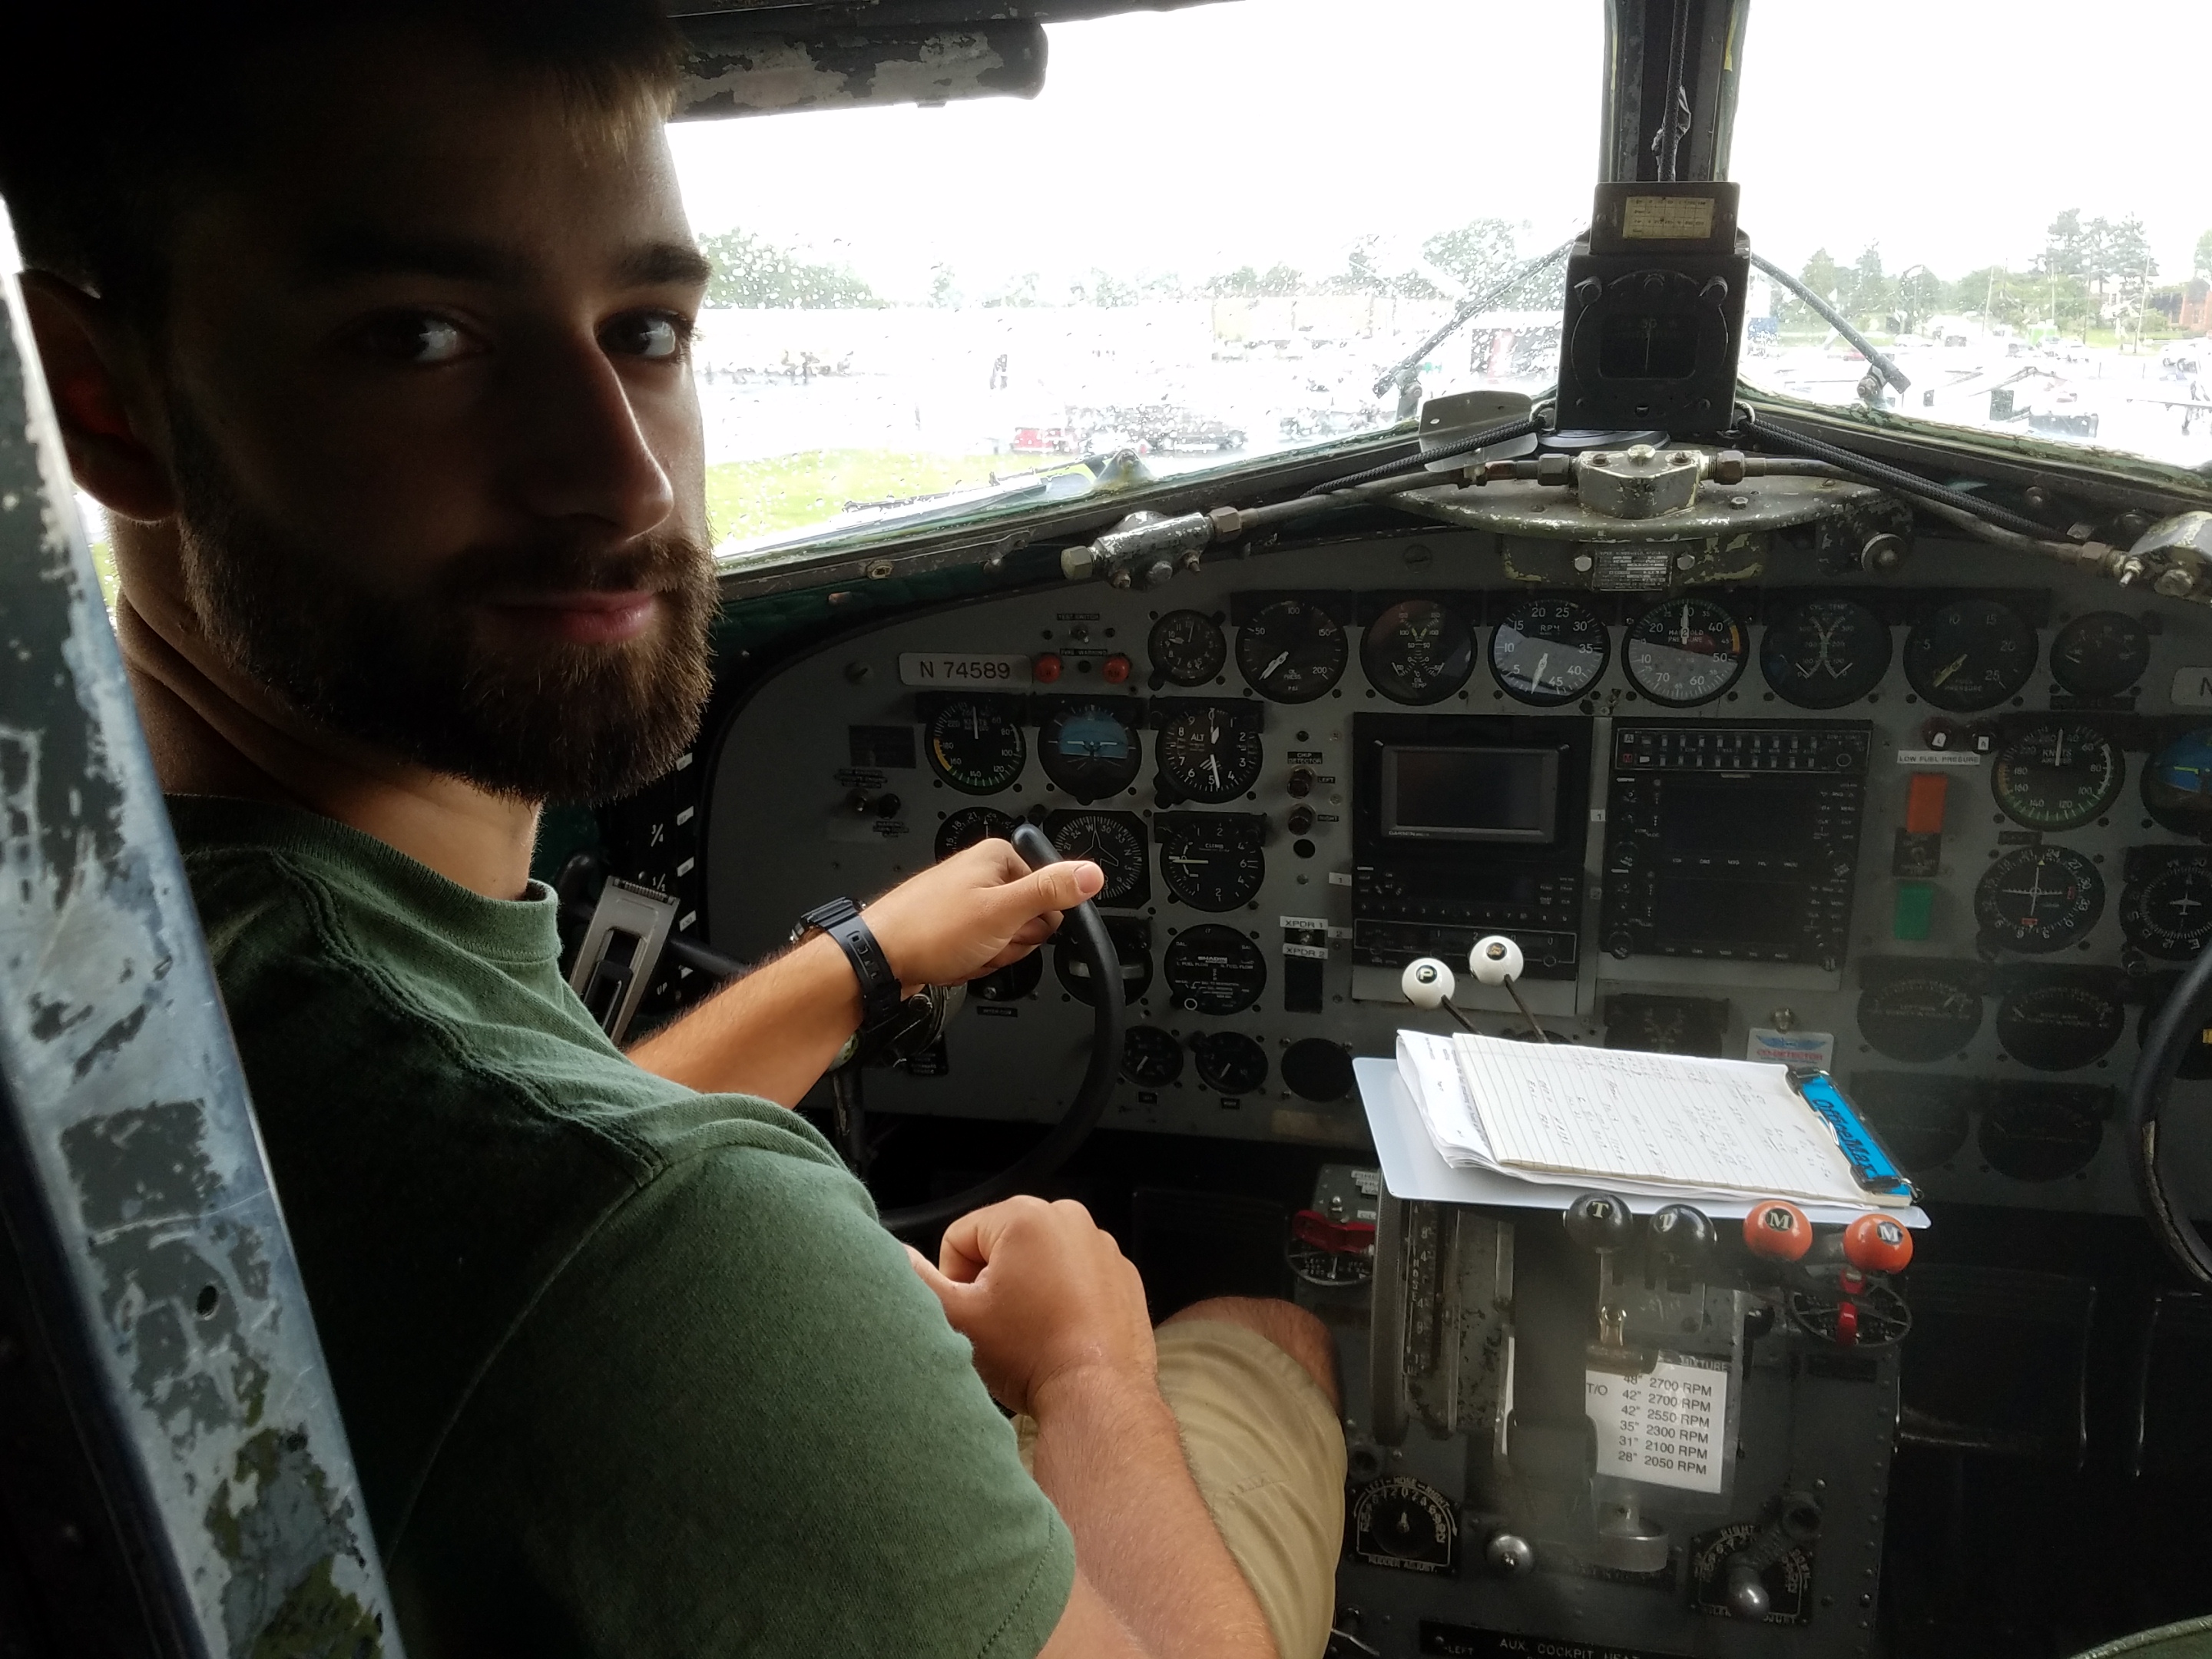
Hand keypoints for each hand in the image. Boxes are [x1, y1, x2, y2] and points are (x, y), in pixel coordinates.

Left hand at [862, 838, 1102, 990]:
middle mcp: (983, 874)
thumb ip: (1051, 891)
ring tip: (964, 951)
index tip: (1012, 928)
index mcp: (998, 857)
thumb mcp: (1001, 911)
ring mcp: (968, 901)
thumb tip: (1092, 873)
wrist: (879, 960)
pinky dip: (973, 960)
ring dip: (991, 955)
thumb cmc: (928, 930)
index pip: (1051, 895)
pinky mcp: (955, 925)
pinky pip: (984, 949)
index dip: (1034, 923)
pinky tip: (955, 958)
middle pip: (1030, 920)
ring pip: (1007, 939)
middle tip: (983, 942)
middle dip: (1010, 942)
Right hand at [906, 1196, 1155, 1417]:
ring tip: (1033, 1332)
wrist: (1097, 1396)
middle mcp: (1069, 1219)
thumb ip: (918, 1279)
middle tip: (1002, 1327)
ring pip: (1038, 1260)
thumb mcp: (959, 1317)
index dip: (955, 1281)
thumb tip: (896, 1254)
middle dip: (992, 1283)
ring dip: (1027, 1289)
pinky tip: (1060, 1332)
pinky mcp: (1122, 1274)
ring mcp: (1101, 1246)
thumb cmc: (1031, 1355)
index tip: (974, 1314)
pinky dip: (1063, 1298)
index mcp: (1026, 1216)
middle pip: (1000, 1244)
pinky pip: (1075, 1276)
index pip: (959, 1236)